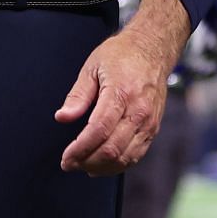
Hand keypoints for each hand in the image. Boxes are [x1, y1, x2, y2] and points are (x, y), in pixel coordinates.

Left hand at [53, 21, 175, 176]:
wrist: (153, 49)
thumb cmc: (122, 55)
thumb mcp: (93, 67)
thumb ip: (78, 95)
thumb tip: (62, 118)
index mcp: (121, 92)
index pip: (99, 130)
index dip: (80, 149)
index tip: (66, 158)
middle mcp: (139, 110)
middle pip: (112, 149)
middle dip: (87, 162)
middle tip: (69, 163)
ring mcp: (149, 121)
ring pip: (125, 158)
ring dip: (101, 167)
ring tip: (83, 164)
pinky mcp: (154, 128)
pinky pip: (136, 155)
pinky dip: (117, 165)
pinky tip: (102, 164)